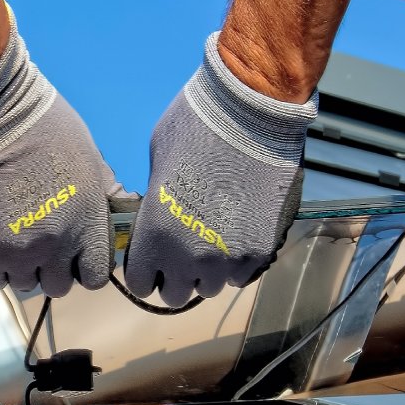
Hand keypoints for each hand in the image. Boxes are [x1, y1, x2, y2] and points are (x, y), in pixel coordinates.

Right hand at [0, 5, 119, 297]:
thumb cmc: (49, 129)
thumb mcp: (92, 160)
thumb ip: (107, 195)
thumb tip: (124, 211)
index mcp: (88, 225)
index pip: (96, 277)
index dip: (87, 267)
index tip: (78, 254)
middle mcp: (58, 245)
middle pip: (60, 286)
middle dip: (55, 269)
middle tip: (45, 247)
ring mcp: (21, 250)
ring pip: (27, 284)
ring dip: (25, 270)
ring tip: (19, 244)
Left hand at [124, 33, 315, 306]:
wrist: (252, 110)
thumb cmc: (195, 125)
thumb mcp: (157, 163)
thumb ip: (156, 204)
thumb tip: (159, 218)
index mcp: (155, 235)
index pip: (142, 283)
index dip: (147, 271)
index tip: (154, 259)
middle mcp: (190, 256)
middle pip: (177, 294)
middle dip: (176, 275)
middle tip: (184, 251)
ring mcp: (229, 258)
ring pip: (212, 286)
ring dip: (209, 270)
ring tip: (214, 240)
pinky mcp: (261, 251)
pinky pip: (242, 274)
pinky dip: (238, 261)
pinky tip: (238, 233)